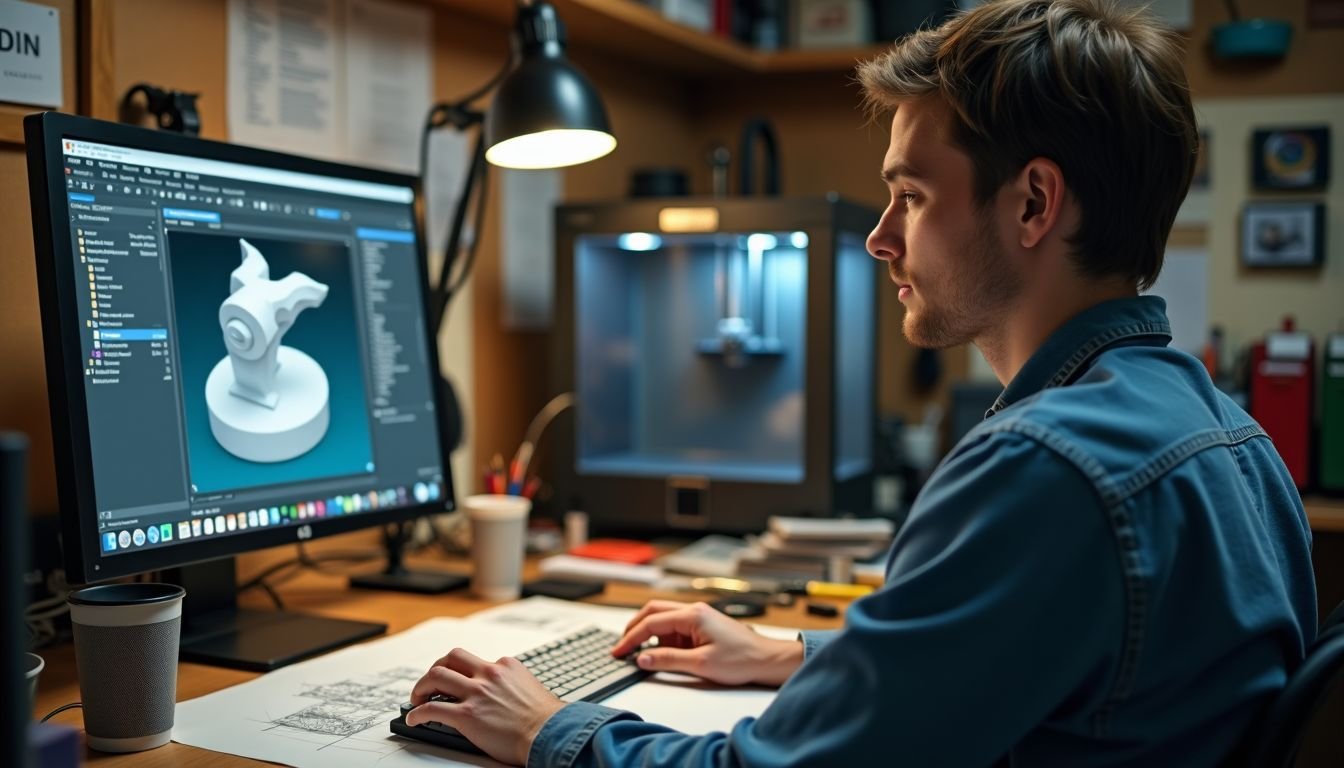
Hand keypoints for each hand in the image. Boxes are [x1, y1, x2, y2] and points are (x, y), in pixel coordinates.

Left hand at [405, 648, 566, 765]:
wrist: (551, 734)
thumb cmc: (546, 719)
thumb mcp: (530, 688)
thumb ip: (513, 684)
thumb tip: (506, 693)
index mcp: (505, 667)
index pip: (476, 660)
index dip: (463, 672)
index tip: (458, 682)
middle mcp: (488, 674)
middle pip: (451, 658)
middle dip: (436, 668)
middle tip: (431, 682)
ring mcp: (477, 693)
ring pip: (436, 676)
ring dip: (421, 686)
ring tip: (417, 697)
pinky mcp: (467, 715)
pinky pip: (432, 709)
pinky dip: (418, 713)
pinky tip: (414, 718)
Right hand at [611, 600, 803, 686]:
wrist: (767, 660)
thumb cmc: (742, 659)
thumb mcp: (701, 664)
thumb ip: (668, 660)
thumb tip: (641, 658)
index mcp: (692, 615)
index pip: (651, 622)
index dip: (631, 638)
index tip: (618, 651)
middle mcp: (694, 611)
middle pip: (654, 612)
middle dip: (634, 628)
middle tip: (621, 646)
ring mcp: (698, 618)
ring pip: (664, 619)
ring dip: (649, 634)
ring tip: (637, 653)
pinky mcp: (702, 627)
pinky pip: (675, 629)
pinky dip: (663, 640)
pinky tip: (660, 654)